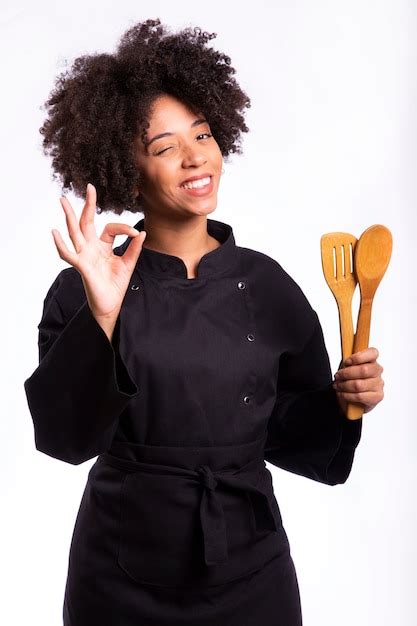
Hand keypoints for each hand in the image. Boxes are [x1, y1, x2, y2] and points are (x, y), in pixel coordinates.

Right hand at [52, 183, 146, 319]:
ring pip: (74, 232)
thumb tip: (142, 231)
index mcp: (102, 245)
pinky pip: (68, 254)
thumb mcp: (128, 264)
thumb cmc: (116, 285)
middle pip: (86, 222)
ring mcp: (84, 256)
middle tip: (89, 186)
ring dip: (69, 216)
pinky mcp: (81, 267)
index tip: (137, 233)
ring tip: (63, 200)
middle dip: (87, 205)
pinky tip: (55, 232)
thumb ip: (134, 248)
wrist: (111, 305)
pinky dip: (61, 244)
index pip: (110, 228)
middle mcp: (90, 248)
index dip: (124, 227)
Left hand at [332, 348, 384, 414]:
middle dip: (346, 374)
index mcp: (372, 359)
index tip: (346, 362)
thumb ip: (349, 360)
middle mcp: (378, 370)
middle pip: (363, 370)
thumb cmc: (349, 379)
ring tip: (337, 386)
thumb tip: (346, 359)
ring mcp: (379, 384)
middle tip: (337, 376)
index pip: (372, 352)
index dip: (358, 357)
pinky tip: (342, 394)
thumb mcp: (346, 366)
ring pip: (359, 385)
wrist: (349, 397)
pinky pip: (360, 396)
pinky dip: (347, 395)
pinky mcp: (377, 397)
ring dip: (344, 385)